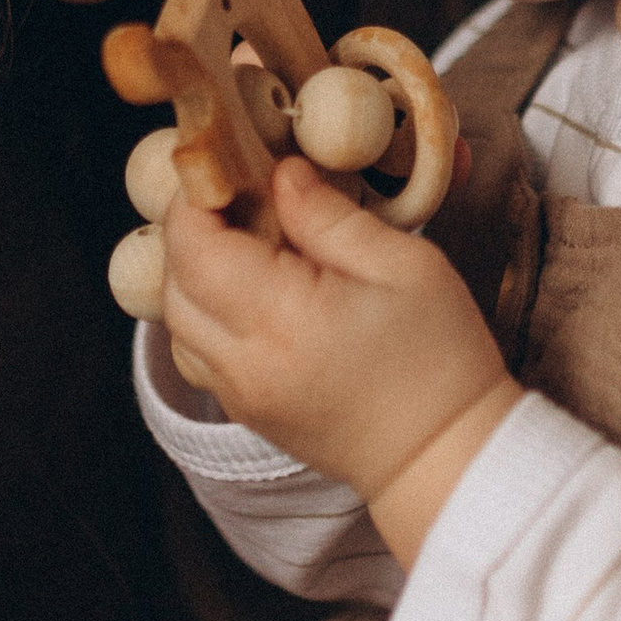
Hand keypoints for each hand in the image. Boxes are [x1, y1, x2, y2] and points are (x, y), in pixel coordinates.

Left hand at [160, 156, 518, 560]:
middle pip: (174, 281)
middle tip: (244, 198)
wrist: (446, 457)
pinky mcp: (248, 410)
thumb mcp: (404, 266)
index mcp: (280, 319)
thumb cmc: (438, 361)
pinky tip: (257, 294)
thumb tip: (281, 175)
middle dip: (194, 231)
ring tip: (252, 246)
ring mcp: (239, 393)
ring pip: (177, 321)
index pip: (193, 244)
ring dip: (197, 275)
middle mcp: (243, 361)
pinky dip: (208, 314)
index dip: (199, 196)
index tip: (230, 164)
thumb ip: (330, 217)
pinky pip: (198, 353)